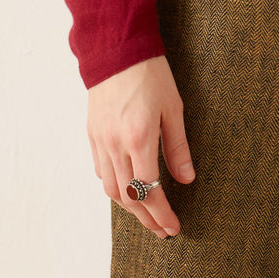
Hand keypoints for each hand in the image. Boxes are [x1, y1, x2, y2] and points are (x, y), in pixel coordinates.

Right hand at [87, 55, 195, 237]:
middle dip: (147, 219)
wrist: (118, 48)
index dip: (161, 214)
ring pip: (111, 189)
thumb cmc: (150, 73)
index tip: (173, 227)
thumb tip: (186, 178)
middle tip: (162, 229)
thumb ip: (178, 147)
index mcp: (139, 139)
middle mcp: (116, 145)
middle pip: (128, 198)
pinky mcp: (93, 133)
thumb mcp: (174, 107)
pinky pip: (100, 171)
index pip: (148, 191)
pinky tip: (127, 187)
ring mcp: (101, 140)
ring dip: (129, 207)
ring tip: (147, 214)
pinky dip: (114, 186)